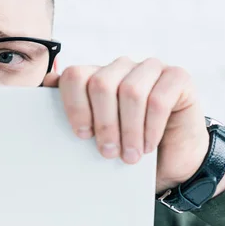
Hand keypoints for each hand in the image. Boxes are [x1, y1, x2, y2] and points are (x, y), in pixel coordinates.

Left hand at [44, 57, 212, 193]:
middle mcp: (122, 66)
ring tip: (129, 156)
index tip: (81, 135)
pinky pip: (159, 99)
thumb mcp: (97, 133)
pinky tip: (148, 145)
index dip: (75, 105)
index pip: (75, 75)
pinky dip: (151, 127)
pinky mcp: (177, 77)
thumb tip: (47, 82)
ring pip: (130, 91)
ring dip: (128, 129)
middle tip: (107, 152)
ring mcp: (151, 68)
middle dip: (103, 123)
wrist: (172, 160)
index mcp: (98, 74)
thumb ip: (75, 111)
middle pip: (102, 83)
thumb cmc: (128, 146)